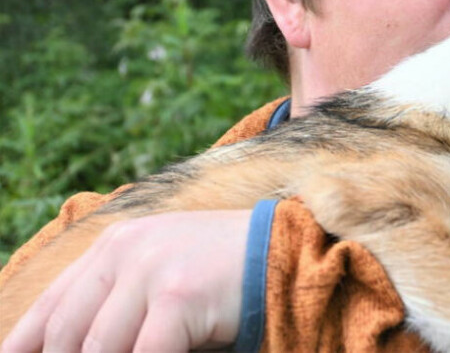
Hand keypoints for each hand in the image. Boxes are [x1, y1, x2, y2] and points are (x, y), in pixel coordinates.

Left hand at [1, 209, 250, 352]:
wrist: (287, 252)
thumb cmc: (226, 272)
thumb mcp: (164, 273)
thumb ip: (120, 298)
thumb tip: (78, 342)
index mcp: (117, 244)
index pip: (53, 305)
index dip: (27, 343)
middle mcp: (127, 250)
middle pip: (70, 333)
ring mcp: (151, 269)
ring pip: (100, 348)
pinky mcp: (178, 294)